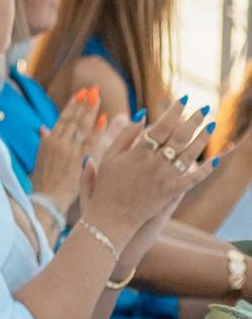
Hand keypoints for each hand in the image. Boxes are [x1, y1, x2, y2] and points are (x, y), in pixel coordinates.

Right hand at [32, 87, 99, 213]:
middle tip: (93, 89)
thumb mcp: (40, 158)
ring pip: (81, 126)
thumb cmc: (44, 181)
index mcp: (47, 141)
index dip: (73, 104)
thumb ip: (45, 140)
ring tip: (97, 96)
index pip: (62, 118)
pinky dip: (97, 129)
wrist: (47, 201)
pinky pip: (90, 141)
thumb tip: (43, 126)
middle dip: (83, 103)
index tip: (81, 93)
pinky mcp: (79, 160)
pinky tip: (104, 118)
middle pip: (73, 118)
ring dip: (90, 110)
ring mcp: (68, 151)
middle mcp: (57, 143)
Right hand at [79, 100, 210, 257]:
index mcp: (138, 153)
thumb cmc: (106, 187)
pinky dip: (205, 170)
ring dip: (202, 138)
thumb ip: (124, 135)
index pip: (162, 126)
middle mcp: (155, 163)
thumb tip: (141, 115)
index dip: (174, 111)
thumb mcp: (108, 158)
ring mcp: (165, 178)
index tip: (183, 100)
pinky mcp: (172, 192)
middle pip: (180, 136)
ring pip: (190, 154)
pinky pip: (193, 179)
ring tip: (210, 126)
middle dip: (193, 120)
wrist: (110, 218)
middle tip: (202, 109)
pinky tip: (213, 160)